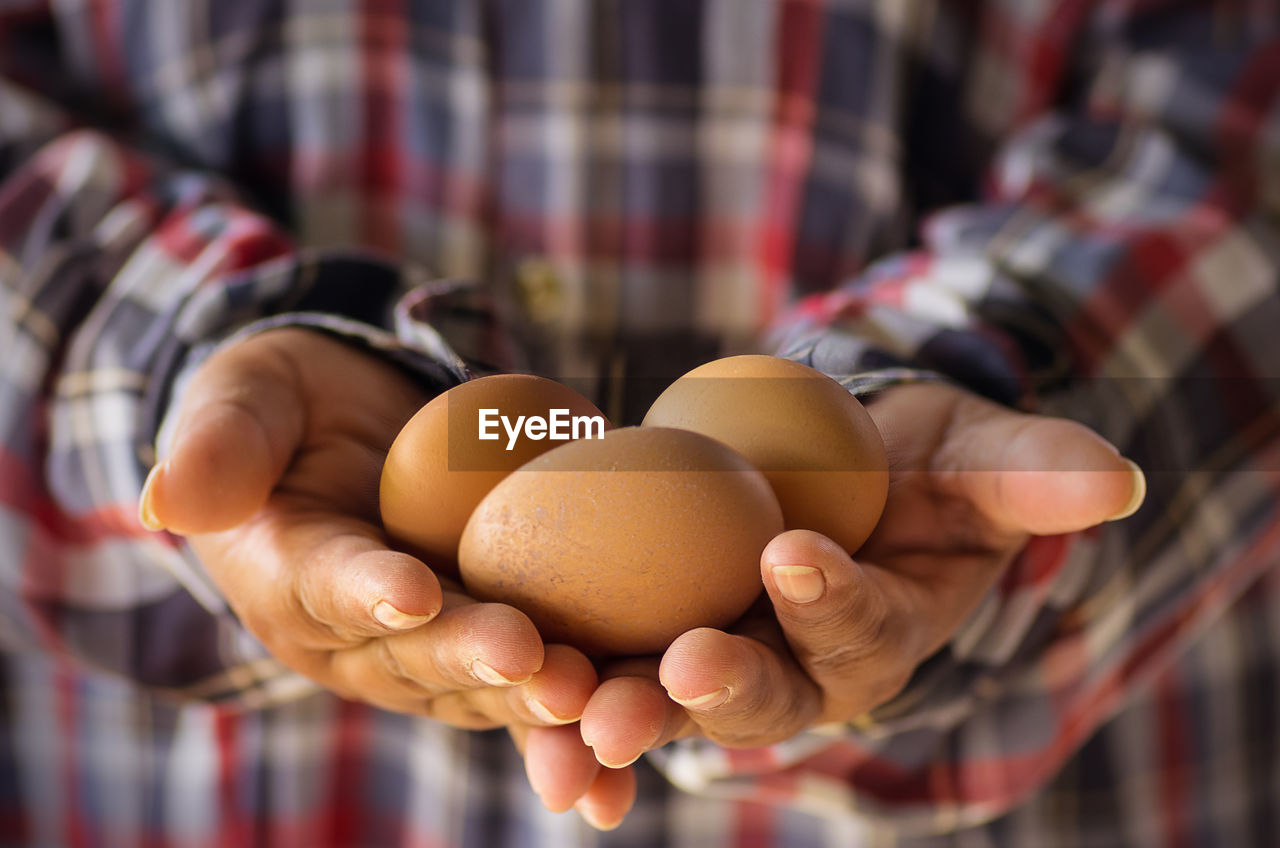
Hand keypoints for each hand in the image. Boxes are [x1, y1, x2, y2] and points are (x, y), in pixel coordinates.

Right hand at [138, 328, 596, 729]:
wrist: (358, 423)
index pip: (323, 585)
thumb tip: (168, 494)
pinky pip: (535, 678)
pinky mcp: (492, 641)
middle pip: (417, 651)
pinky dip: (579, 709)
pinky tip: (631, 740)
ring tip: (592, 696)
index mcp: (289, 577)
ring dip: (537, 698)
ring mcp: (430, 647)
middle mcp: (358, 635)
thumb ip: (218, 441)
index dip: (365, 591)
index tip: (411, 591)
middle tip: (532, 659)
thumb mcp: (244, 398)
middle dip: (472, 656)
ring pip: (483, 682)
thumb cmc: (290, 406)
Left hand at [533, 381, 1145, 826]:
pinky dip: (557, 690)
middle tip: (679, 673)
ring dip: (616, 707)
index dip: (836, 601)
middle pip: (757, 693)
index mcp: (873, 636)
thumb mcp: (974, 455)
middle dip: (720, 690)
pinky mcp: (638, 635)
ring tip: (570, 709)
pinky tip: (514, 694)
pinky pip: (594, 665)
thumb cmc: (913, 461)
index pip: (860, 629)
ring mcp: (711, 655)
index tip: (798, 555)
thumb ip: (1032, 473)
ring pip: (661, 696)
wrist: (822, 461)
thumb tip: (1120, 479)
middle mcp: (791, 669)